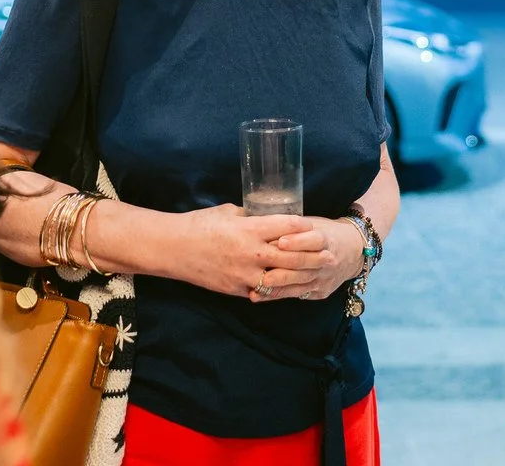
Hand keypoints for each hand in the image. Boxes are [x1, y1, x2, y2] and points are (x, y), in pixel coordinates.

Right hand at [169, 205, 325, 297]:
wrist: (174, 248)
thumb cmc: (199, 224)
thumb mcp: (228, 212)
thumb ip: (250, 217)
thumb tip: (265, 216)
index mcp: (250, 229)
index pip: (287, 227)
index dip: (304, 228)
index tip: (316, 228)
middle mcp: (252, 252)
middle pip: (292, 256)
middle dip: (313, 256)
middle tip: (330, 255)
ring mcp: (244, 274)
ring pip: (281, 278)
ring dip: (300, 277)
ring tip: (316, 275)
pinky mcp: (236, 289)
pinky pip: (261, 292)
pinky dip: (274, 290)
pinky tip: (287, 288)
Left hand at [250, 217, 364, 302]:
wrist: (354, 251)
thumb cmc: (326, 233)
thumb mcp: (314, 225)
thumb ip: (293, 227)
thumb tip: (264, 226)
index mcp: (326, 239)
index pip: (313, 240)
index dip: (297, 241)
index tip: (280, 241)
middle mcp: (327, 260)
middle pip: (304, 265)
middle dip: (283, 270)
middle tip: (262, 273)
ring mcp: (324, 278)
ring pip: (299, 284)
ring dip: (277, 287)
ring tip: (257, 288)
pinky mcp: (320, 291)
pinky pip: (298, 295)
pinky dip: (279, 295)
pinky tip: (262, 296)